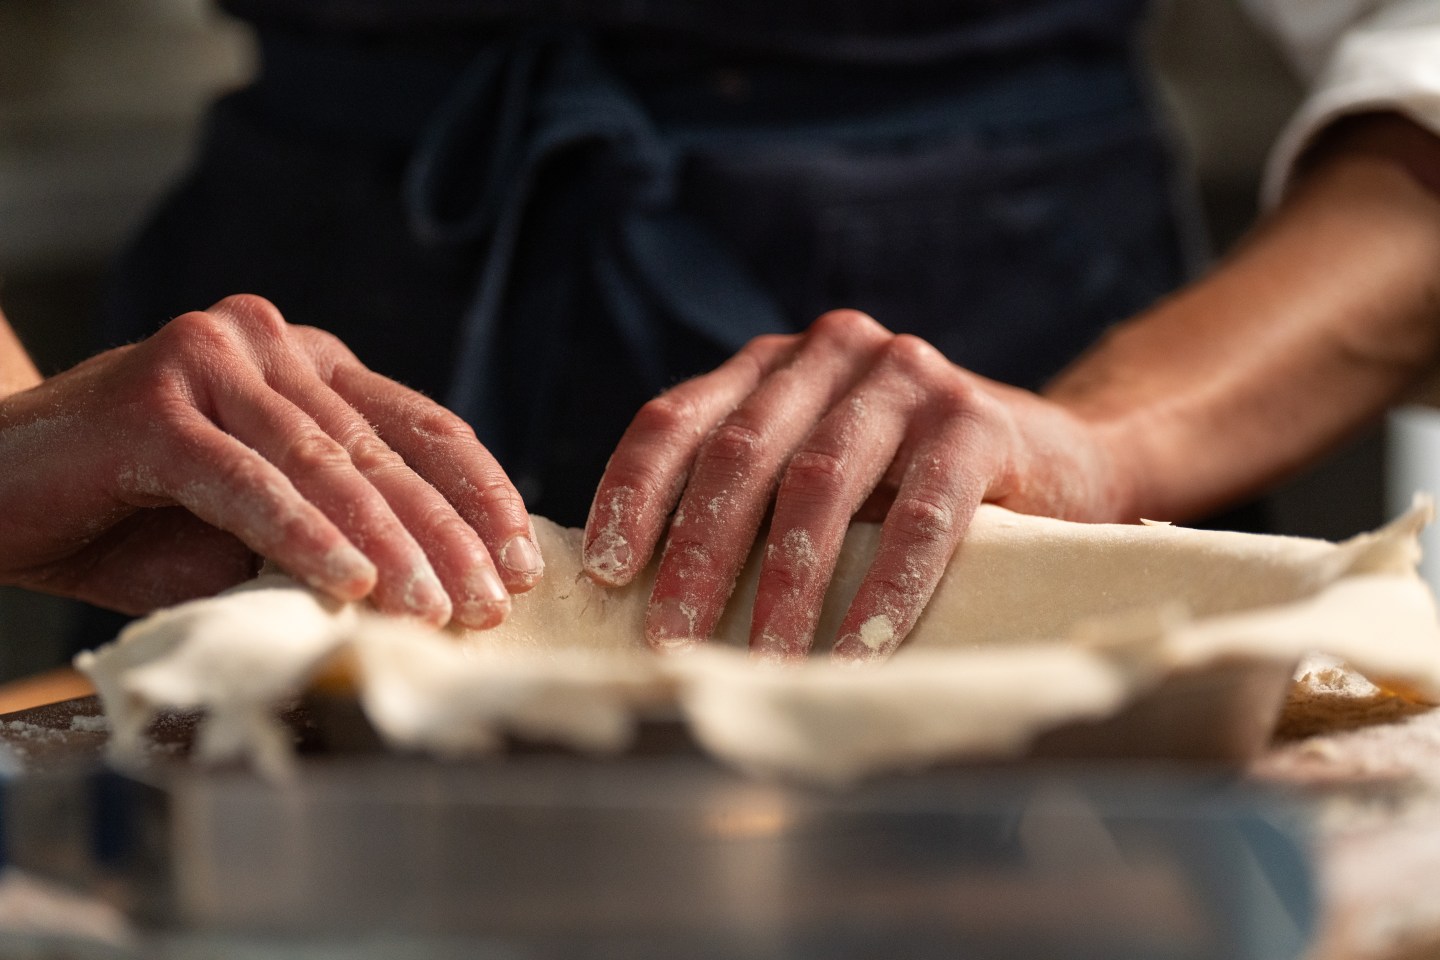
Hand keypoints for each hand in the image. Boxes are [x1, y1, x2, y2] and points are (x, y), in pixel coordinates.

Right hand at [0, 295, 541, 625]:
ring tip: (438, 609)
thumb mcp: (249, 524)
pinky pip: (249, 482)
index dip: (480, 494)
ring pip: (327, 466)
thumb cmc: (125, 514)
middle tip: (492, 603)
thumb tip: (432, 584)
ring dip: (391, 546)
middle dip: (449, 535)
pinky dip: (304, 537)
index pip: (421, 427)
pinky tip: (352, 584)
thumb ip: (328, 529)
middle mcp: (268, 345)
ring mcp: (211, 364)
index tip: (522, 560)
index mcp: (306, 364)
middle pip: (386, 451)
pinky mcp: (156, 404)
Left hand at [583, 310, 1130, 662]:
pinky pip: (922, 513)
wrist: (1055, 458)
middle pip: (741, 455)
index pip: (677, 419)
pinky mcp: (977, 420)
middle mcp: (831, 354)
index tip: (606, 571)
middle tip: (670, 640)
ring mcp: (907, 377)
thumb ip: (749, 497)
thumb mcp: (818, 471)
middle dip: (698, 555)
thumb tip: (640, 589)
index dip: (633, 493)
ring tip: (764, 661)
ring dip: (786, 585)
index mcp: (772, 366)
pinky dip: (886, 589)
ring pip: (820, 482)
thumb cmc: (908, 481)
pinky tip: (859, 649)